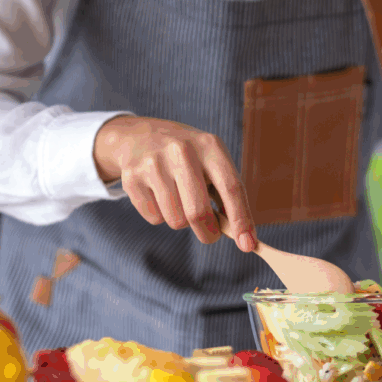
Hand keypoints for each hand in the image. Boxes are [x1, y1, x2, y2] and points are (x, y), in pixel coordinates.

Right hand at [93, 116, 257, 249]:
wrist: (141, 137)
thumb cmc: (189, 158)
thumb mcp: (211, 162)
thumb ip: (227, 196)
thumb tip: (245, 237)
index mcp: (210, 146)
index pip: (231, 187)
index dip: (241, 219)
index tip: (248, 245)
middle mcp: (182, 151)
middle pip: (198, 212)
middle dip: (208, 233)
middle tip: (211, 236)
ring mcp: (154, 163)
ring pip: (176, 220)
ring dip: (182, 221)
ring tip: (180, 200)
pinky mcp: (132, 177)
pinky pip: (154, 218)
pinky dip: (161, 216)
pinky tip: (159, 195)